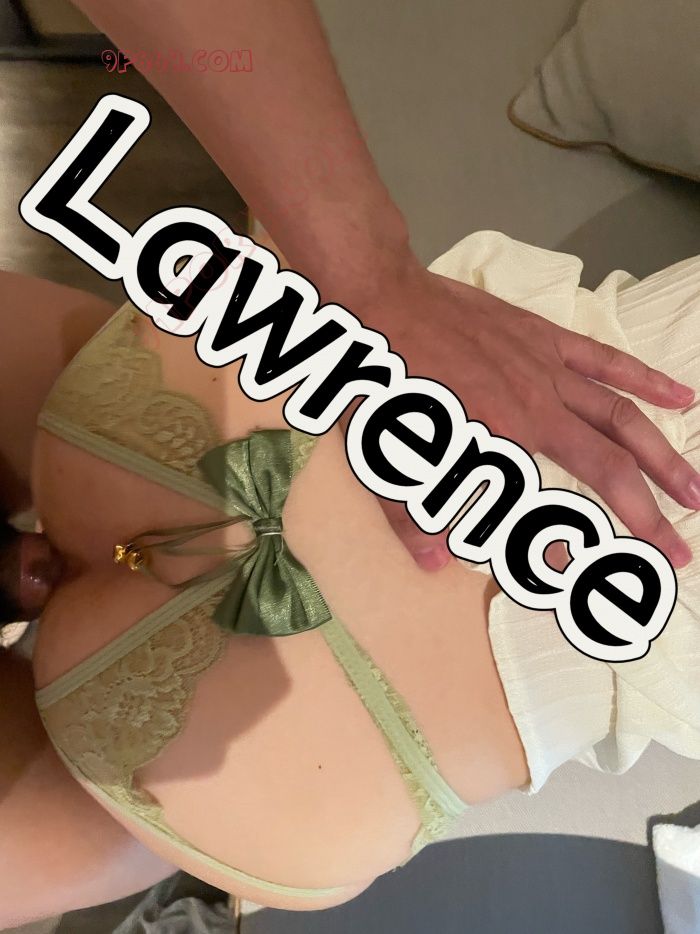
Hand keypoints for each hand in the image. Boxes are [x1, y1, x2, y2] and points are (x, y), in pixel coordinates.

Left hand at [350, 260, 697, 571]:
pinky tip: (683, 397)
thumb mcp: (381, 453)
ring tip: (695, 492)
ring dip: (663, 457)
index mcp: (496, 444)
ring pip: (622, 417)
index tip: (585, 582)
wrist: (379, 299)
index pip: (546, 511)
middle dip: (647, 516)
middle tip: (676, 555)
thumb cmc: (378, 377)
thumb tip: (435, 564)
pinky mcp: (545, 338)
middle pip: (608, 468)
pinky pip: (606, 361)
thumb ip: (409, 513)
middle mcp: (535, 412)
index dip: (567, 552)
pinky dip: (646, 380)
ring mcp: (545, 371)